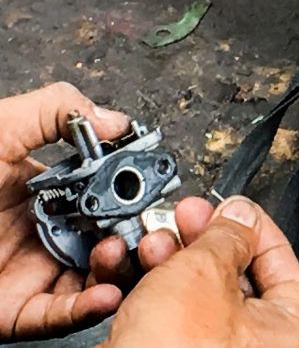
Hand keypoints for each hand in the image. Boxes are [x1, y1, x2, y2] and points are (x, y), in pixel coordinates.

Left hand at [0, 83, 178, 340]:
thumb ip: (58, 112)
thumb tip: (116, 120)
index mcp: (43, 190)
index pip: (107, 194)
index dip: (135, 195)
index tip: (154, 192)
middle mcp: (43, 231)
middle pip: (109, 239)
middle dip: (136, 238)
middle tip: (147, 233)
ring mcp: (29, 272)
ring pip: (94, 280)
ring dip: (118, 272)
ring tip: (118, 257)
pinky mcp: (12, 310)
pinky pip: (59, 316)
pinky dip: (87, 308)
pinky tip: (104, 292)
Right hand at [102, 196, 298, 346]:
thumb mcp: (205, 272)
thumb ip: (226, 236)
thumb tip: (239, 216)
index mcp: (285, 332)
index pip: (284, 266)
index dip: (257, 230)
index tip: (236, 210)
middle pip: (237, 278)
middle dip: (207, 240)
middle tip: (190, 217)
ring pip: (200, 295)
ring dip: (177, 260)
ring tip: (157, 241)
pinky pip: (173, 318)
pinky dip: (159, 291)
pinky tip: (141, 271)